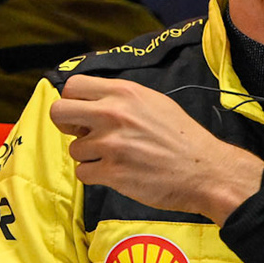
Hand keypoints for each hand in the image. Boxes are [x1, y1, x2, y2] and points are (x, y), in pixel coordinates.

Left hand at [49, 76, 263, 223]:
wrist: (205, 170)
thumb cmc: (182, 137)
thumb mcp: (154, 102)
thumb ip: (121, 99)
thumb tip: (92, 103)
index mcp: (124, 93)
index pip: (73, 87)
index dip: (73, 102)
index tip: (83, 114)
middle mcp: (113, 114)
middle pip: (58, 112)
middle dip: (67, 125)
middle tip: (85, 135)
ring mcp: (111, 144)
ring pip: (74, 148)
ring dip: (90, 156)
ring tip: (116, 158)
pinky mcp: (112, 172)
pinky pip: (83, 173)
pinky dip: (96, 175)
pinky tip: (118, 173)